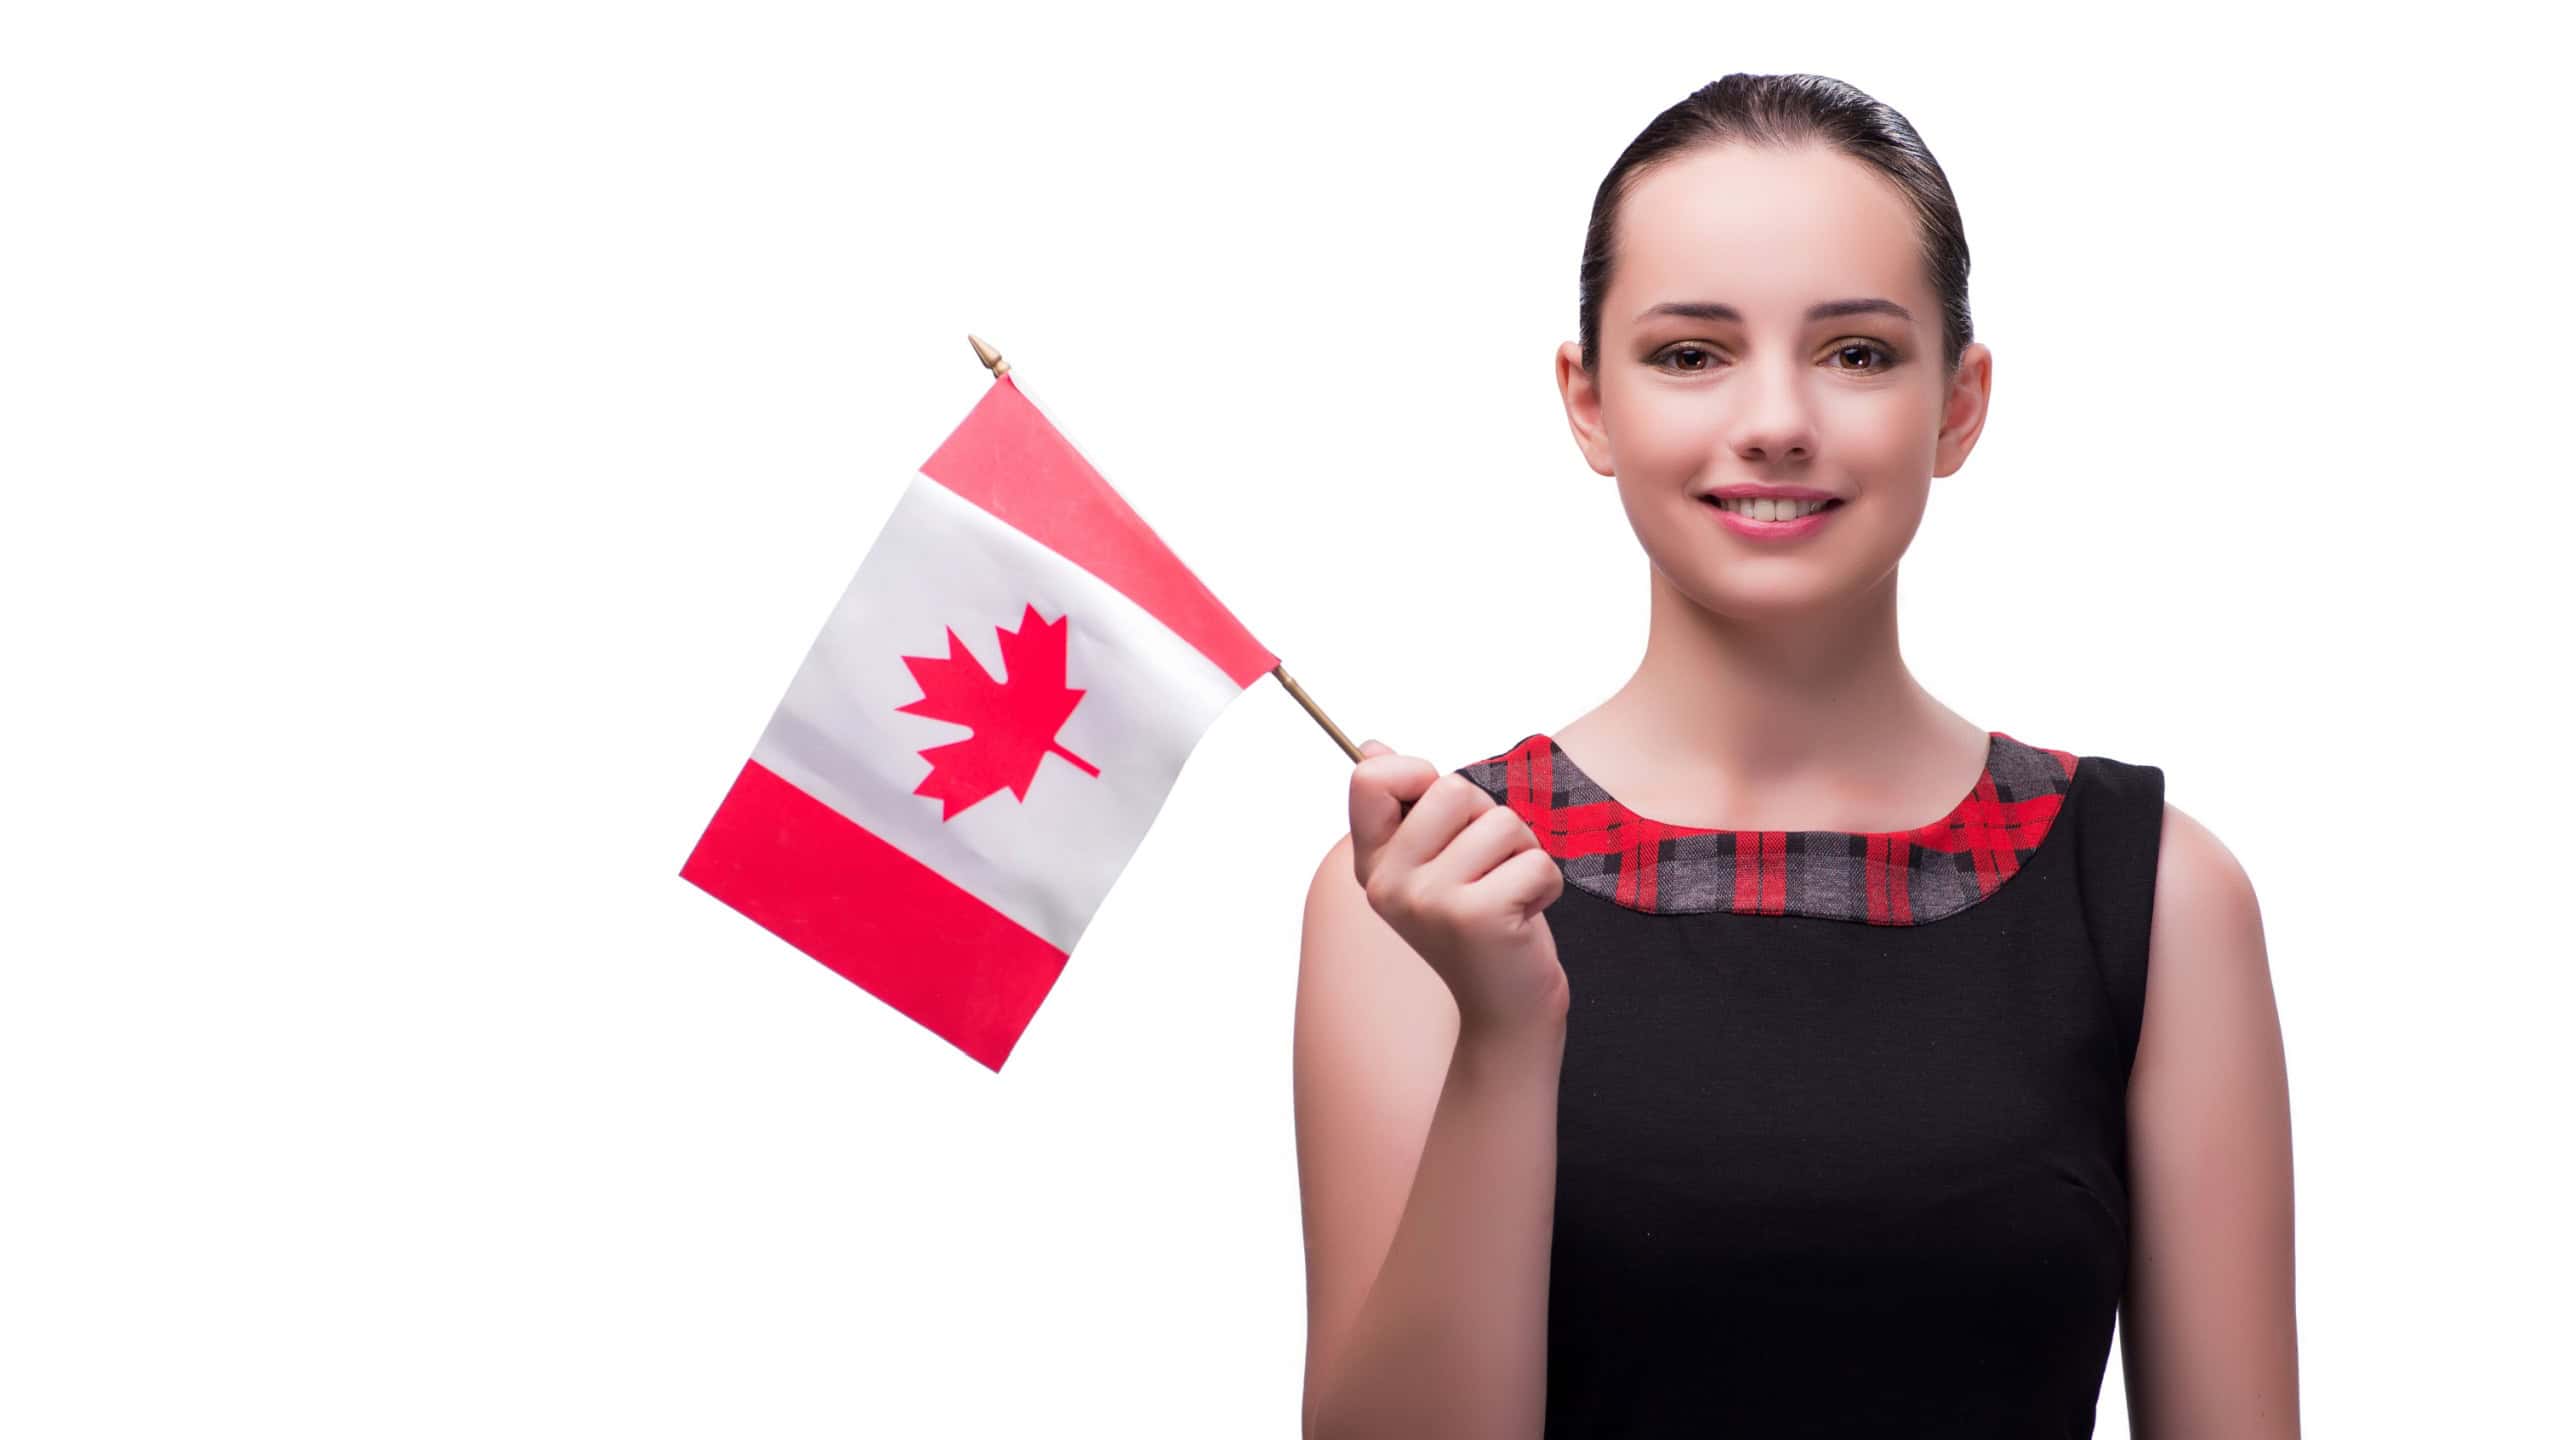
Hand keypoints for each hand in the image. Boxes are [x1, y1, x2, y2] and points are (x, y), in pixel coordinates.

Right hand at [1346, 739, 1569, 1032]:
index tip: (1446, 814)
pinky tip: (1525, 917)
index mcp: (1374, 863)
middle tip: (1488, 870)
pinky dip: (1546, 885)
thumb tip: (1371, 746)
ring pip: (1502, 822)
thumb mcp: (1435, 862)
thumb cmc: (1480, 924)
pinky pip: (1536, 860)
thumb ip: (1407, 805)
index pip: (1370, 778)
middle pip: (1453, 788)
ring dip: (1524, 853)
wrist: (1505, 1010)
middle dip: (1490, 820)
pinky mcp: (1477, 916)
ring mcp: (1429, 900)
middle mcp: (1389, 882)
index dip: (1419, 774)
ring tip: (1509, 893)